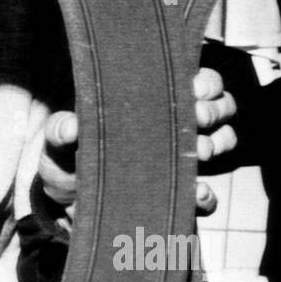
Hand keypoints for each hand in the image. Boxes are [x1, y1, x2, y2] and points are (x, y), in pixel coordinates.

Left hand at [35, 68, 236, 216]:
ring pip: (224, 140)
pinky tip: (194, 192)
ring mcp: (180, 159)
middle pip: (220, 105)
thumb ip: (62, 130)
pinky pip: (207, 196)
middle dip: (214, 110)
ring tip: (198, 152)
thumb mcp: (56, 141)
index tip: (193, 90)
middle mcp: (172, 125)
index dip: (204, 82)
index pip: (195, 79)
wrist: (65, 203)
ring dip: (217, 144)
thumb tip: (72, 126)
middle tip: (196, 119)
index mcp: (149, 102)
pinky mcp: (177, 195)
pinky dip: (205, 195)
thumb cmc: (65, 159)